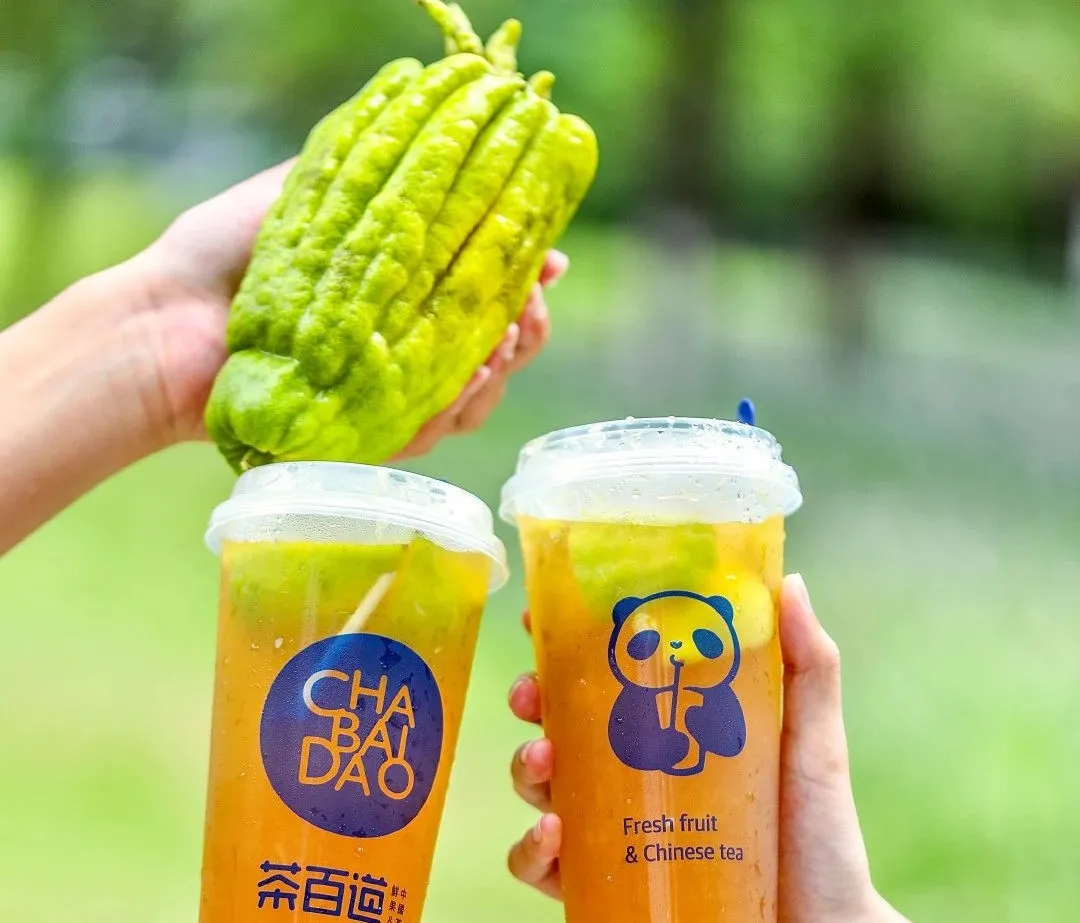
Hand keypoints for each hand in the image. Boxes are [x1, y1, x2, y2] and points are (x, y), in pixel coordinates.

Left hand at [138, 159, 565, 448]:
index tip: (542, 271)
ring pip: (475, 399)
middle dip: (523, 333)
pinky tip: (455, 388)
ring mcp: (386, 392)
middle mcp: (402, 343)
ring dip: (492, 375)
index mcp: (400, 288)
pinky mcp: (363, 435)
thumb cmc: (226, 255)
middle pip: (500, 353)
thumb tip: (484, 183)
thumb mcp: (312, 188)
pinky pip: (427, 434)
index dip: (525, 287)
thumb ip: (392, 183)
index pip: (490, 293)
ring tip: (486, 350)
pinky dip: (449, 413)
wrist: (163, 325)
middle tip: (517, 317)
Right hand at [506, 575, 909, 922]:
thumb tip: (792, 581)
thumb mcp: (811, 742)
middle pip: (558, 724)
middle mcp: (633, 773)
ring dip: (525, 767)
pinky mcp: (606, 882)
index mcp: (669, 727)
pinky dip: (531, 849)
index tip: (540, 616)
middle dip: (531, 700)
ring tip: (541, 759)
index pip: (605, 675)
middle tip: (530, 692)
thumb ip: (808, 668)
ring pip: (542, 787)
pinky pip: (544, 866)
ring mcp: (615, 828)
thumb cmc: (818, 834)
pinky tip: (550, 835)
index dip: (564, 644)